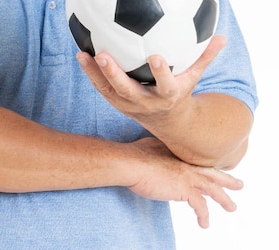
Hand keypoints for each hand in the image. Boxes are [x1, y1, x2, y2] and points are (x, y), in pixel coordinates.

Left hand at [76, 35, 226, 120]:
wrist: (167, 122)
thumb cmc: (181, 90)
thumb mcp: (194, 77)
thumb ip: (205, 57)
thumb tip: (222, 37)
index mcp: (167, 96)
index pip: (165, 86)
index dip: (160, 73)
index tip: (155, 56)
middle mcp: (145, 102)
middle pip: (128, 91)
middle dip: (115, 74)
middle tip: (104, 55)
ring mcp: (127, 104)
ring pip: (108, 90)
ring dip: (95, 73)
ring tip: (83, 54)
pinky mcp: (115, 101)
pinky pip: (100, 86)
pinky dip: (90, 72)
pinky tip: (80, 52)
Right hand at [126, 137, 241, 227]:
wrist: (131, 163)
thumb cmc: (134, 154)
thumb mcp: (152, 146)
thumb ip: (161, 151)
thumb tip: (159, 155)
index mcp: (179, 152)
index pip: (200, 160)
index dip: (209, 166)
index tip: (217, 170)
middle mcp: (186, 162)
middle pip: (212, 171)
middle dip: (227, 179)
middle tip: (239, 184)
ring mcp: (187, 175)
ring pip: (213, 188)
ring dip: (224, 199)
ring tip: (231, 207)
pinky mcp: (184, 189)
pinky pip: (201, 206)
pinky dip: (204, 216)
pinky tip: (204, 224)